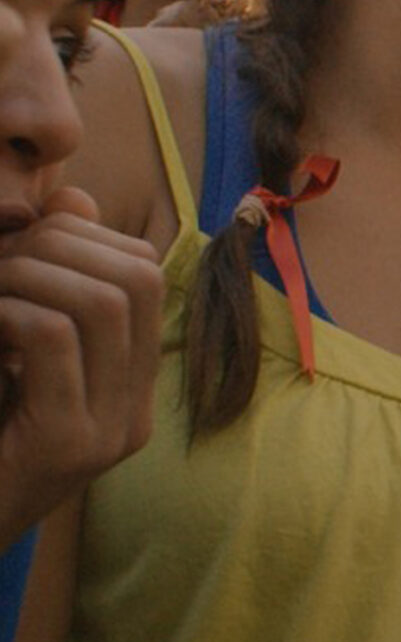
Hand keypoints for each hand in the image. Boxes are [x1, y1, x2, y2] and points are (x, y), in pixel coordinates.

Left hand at [0, 187, 164, 536]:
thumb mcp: (7, 350)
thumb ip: (41, 283)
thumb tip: (71, 195)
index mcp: (127, 388)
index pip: (146, 275)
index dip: (85, 237)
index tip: (21, 247)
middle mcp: (131, 411)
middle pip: (137, 278)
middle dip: (59, 246)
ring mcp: (107, 432)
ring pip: (103, 303)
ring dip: (29, 275)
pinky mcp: (65, 446)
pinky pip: (52, 339)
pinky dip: (8, 312)